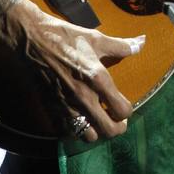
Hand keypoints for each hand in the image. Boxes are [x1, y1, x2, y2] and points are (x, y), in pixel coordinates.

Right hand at [0, 0, 144, 142]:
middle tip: (116, 120)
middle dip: (116, 128)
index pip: (122, 110)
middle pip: (108, 130)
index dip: (127, 112)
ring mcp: (66, 105)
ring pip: (88, 136)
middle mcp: (83, 97)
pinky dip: (75, 130)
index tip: (124, 106)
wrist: (32, 40)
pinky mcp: (51, 109)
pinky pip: (67, 132)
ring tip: (97, 121)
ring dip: (96, 131)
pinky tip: (79, 119)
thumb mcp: (97, 39)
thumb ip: (122, 46)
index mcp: (97, 78)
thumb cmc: (65, 37)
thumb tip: (142, 43)